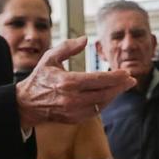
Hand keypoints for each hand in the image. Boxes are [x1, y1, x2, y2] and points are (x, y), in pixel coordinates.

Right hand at [16, 38, 135, 130]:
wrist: (26, 104)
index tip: (126, 72)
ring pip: (102, 103)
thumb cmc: (40, 78)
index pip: (98, 79)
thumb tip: (85, 39)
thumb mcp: (50, 57)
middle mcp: (72, 99)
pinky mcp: (74, 119)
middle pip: (104, 93)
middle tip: (131, 79)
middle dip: (120, 86)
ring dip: (114, 95)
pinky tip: (110, 94)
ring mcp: (74, 111)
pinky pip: (95, 111)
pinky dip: (104, 102)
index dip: (115, 76)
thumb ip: (68, 47)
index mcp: (67, 82)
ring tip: (123, 86)